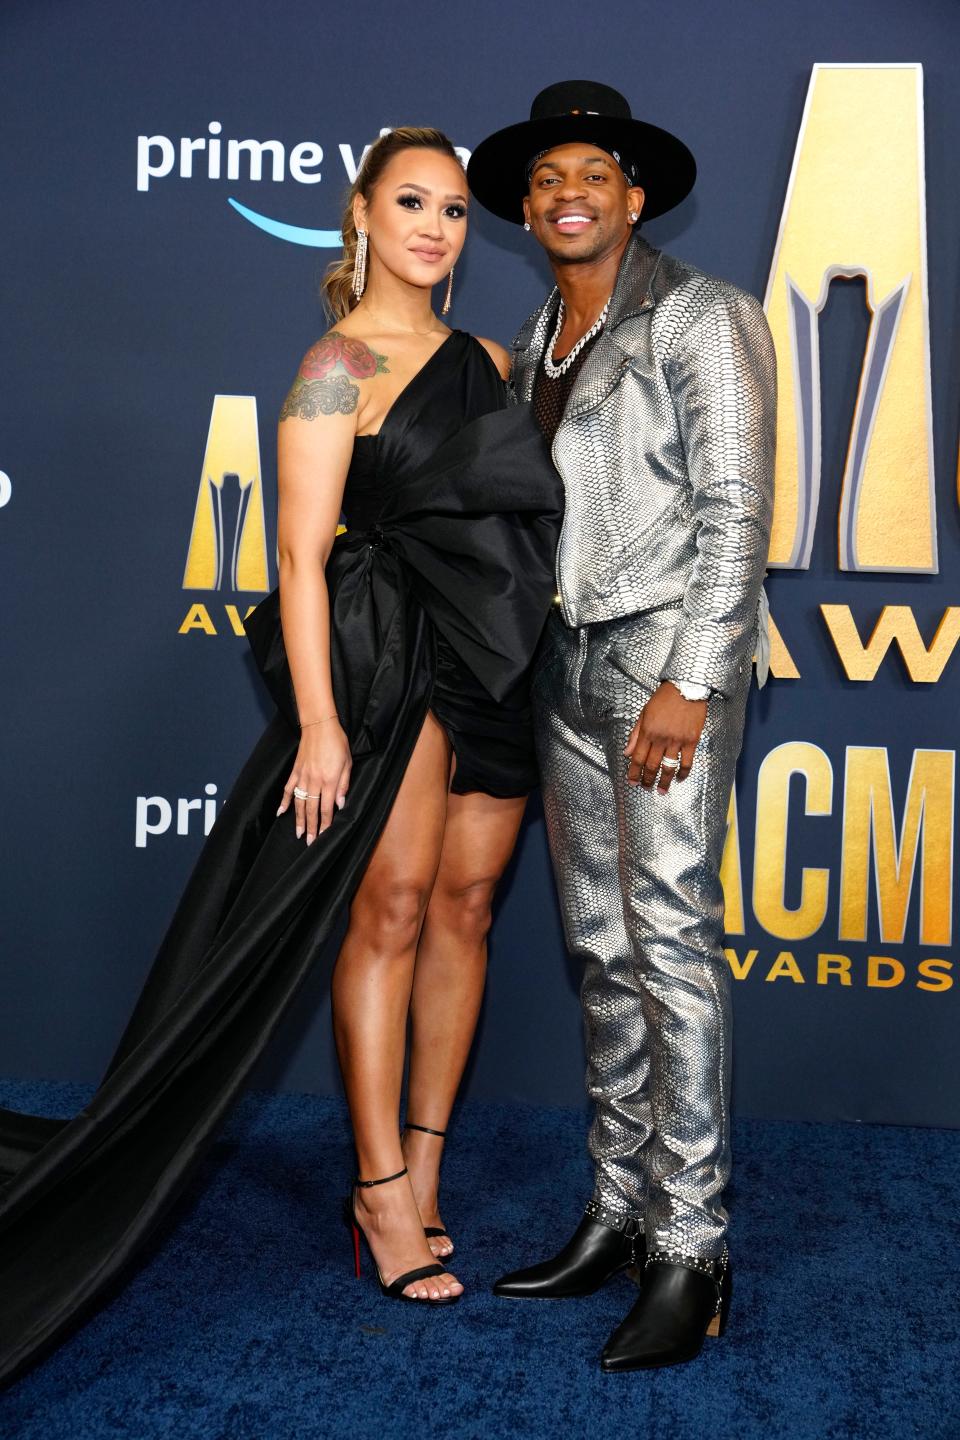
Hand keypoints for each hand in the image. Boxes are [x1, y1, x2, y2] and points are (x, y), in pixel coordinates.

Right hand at [278, 720, 351, 843]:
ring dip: (298, 819)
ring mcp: (302, 776)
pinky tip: (281, 812)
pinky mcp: (295, 770)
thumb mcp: (347, 763)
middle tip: (309, 842)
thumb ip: (343, 785)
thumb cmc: (337, 743)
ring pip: (299, 802)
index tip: (324, 836)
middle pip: (311, 809)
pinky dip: (284, 801)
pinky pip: (288, 789)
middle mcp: (314, 781)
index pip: (327, 808)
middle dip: (311, 827)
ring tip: (298, 833)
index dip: (325, 824)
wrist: (320, 725)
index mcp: (329, 780)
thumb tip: (340, 804)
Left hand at [624, 682, 707, 793]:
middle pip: (652, 765)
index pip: (637, 758)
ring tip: (661, 791)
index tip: (632, 781)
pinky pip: (686, 762)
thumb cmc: (664, 698)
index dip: (633, 772)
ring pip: (668, 767)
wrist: (686, 687)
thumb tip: (627, 752)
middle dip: (647, 780)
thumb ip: (635, 734)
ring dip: (663, 782)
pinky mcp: (691, 741)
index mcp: (647, 732)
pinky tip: (679, 779)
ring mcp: (677, 741)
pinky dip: (683, 773)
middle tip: (645, 788)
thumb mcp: (644, 713)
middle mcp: (661, 739)